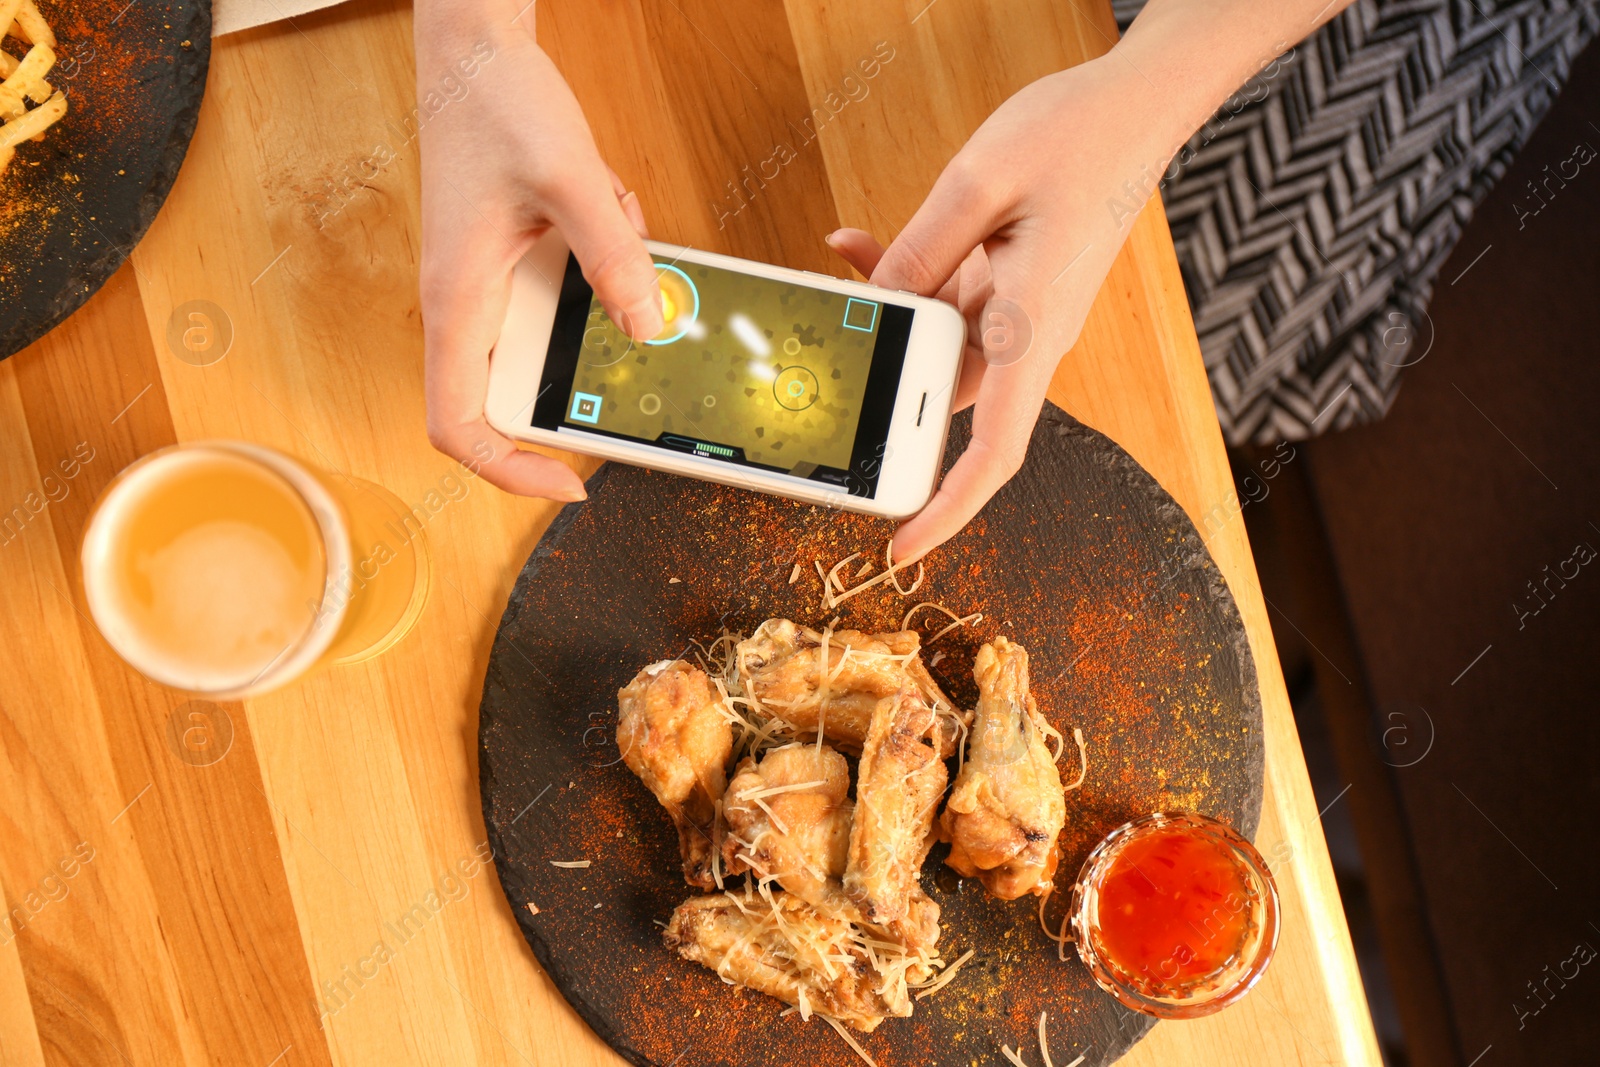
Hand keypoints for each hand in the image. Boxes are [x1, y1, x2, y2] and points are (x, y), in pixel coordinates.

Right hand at [415, 5, 662, 499]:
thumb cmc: (496, 104)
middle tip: (628, 356)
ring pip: (548, 335)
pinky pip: (562, 290)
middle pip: (507, 393)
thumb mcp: (570, 180)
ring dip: (595, 299)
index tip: (566, 482)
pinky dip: (600, 260)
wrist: (473, 48)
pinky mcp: (510, 260)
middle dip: (573, 378)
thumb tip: (648, 327)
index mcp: (457, 300)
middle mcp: (464, 303)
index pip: (456, 424)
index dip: (506, 471)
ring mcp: (485, 283)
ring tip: (608, 221)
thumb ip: (612, 257)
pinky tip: (607, 203)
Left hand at [827, 54, 1178, 561]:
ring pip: (938, 348)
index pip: (994, 448)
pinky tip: (859, 246)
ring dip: (885, 323)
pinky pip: (947, 303)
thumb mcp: (980, 180)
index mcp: (1034, 325)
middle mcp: (1031, 333)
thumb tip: (881, 306)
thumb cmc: (1080, 136)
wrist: (1139, 105)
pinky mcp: (1013, 284)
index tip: (903, 548)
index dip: (947, 509)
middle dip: (886, 402)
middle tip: (825, 393)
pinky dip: (904, 281)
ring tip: (838, 276)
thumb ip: (922, 249)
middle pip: (950, 403)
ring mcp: (1022, 311)